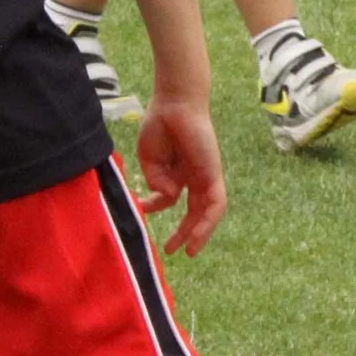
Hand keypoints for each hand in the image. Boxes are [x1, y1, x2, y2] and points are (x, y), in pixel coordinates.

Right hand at [134, 95, 225, 254]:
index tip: (139, 208)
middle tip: (170, 249)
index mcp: (178, 171)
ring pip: (207, 212)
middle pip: (193, 210)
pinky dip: (207, 223)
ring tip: (186, 252)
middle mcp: (193, 176)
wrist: (174, 103)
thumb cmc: (160, 124)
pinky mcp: (214, 175)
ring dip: (198, 233)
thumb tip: (168, 197)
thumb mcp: (150, 159)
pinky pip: (215, 204)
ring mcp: (205, 175)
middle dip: (183, 231)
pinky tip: (195, 237)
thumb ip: (156, 180)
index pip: (170, 197)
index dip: (154, 206)